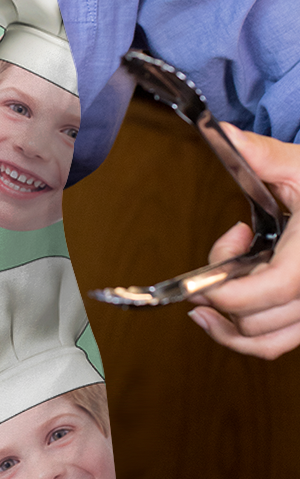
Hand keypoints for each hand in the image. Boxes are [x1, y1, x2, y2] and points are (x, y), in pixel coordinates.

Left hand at [188, 124, 299, 358]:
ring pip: (266, 342)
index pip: (277, 286)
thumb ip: (264, 155)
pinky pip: (276, 344)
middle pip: (260, 317)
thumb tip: (226, 134)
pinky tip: (216, 315)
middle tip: (219, 256)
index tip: (200, 276)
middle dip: (222, 291)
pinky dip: (244, 337)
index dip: (231, 289)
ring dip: (226, 323)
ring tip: (203, 294)